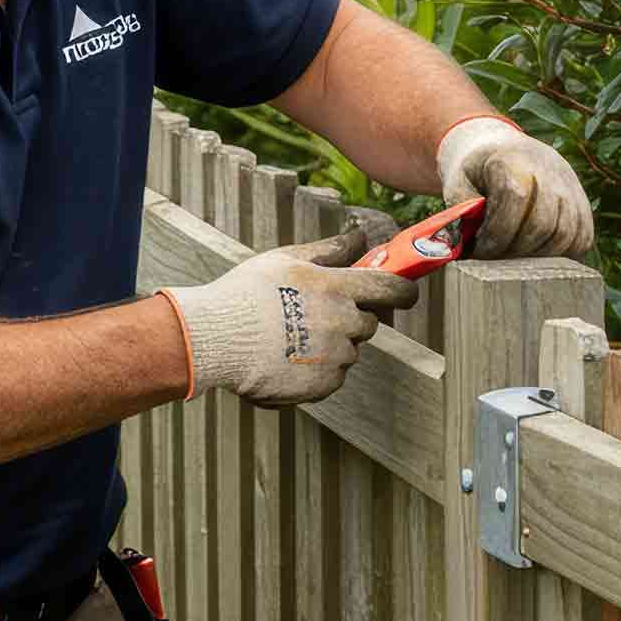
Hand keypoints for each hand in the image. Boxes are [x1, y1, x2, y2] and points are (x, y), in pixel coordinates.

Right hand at [160, 229, 419, 407]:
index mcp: (337, 287)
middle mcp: (343, 322)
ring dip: (330, 346)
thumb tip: (359, 236)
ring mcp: (335, 356)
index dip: (404, 291)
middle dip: (350, 319)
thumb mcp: (286, 260)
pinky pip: (332, 377)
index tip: (405, 294)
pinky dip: (316, 370)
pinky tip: (285, 359)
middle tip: (314, 316)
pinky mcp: (323, 384)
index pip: (391, 289)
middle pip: (368, 323)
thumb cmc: (246, 293)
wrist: (215, 340)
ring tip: (289, 339)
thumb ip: (330, 250)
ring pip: (348, 352)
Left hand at [437, 115, 593, 258]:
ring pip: (566, 234)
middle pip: (544, 223)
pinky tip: (537, 258)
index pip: (515, 199)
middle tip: (498, 262)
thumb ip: (461, 213)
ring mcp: (570, 185)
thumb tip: (467, 246)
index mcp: (512, 159)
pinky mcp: (583, 203)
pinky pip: (582, 239)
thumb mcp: (457, 184)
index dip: (497, 234)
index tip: (481, 251)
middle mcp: (548, 169)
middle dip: (517, 251)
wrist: (503, 149)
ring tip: (516, 262)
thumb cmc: (476, 174)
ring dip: (539, 258)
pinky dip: (562, 257)